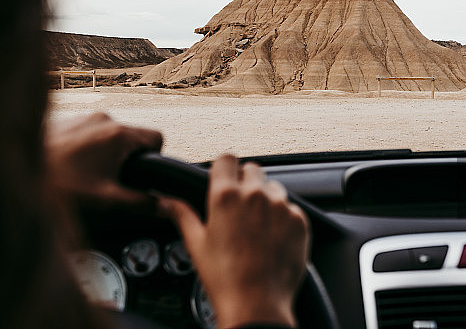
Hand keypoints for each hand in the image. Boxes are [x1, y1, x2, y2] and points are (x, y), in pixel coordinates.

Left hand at [44, 112, 162, 207]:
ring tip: (87, 174)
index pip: (156, 137)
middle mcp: (103, 119)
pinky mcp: (67, 119)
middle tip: (111, 179)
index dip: (154, 157)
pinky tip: (71, 166)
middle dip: (127, 157)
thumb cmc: (58, 185)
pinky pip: (89, 131)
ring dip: (106, 152)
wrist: (13, 168)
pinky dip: (87, 147)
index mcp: (118, 134)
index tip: (141, 173)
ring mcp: (83, 117)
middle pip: (132, 135)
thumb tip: (163, 207)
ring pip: (109, 133)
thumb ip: (139, 203)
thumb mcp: (105, 200)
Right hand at [165, 155, 309, 328]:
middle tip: (239, 208)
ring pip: (274, 188)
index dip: (225, 167)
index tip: (225, 176)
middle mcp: (255, 195)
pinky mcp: (299, 220)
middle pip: (252, 169)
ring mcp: (281, 206)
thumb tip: (166, 201)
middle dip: (246, 183)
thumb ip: (182, 214)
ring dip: (266, 200)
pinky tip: (272, 239)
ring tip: (257, 228)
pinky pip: (291, 208)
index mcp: (225, 196)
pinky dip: (283, 218)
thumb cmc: (224, 278)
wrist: (257, 305)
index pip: (227, 158)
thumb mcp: (196, 244)